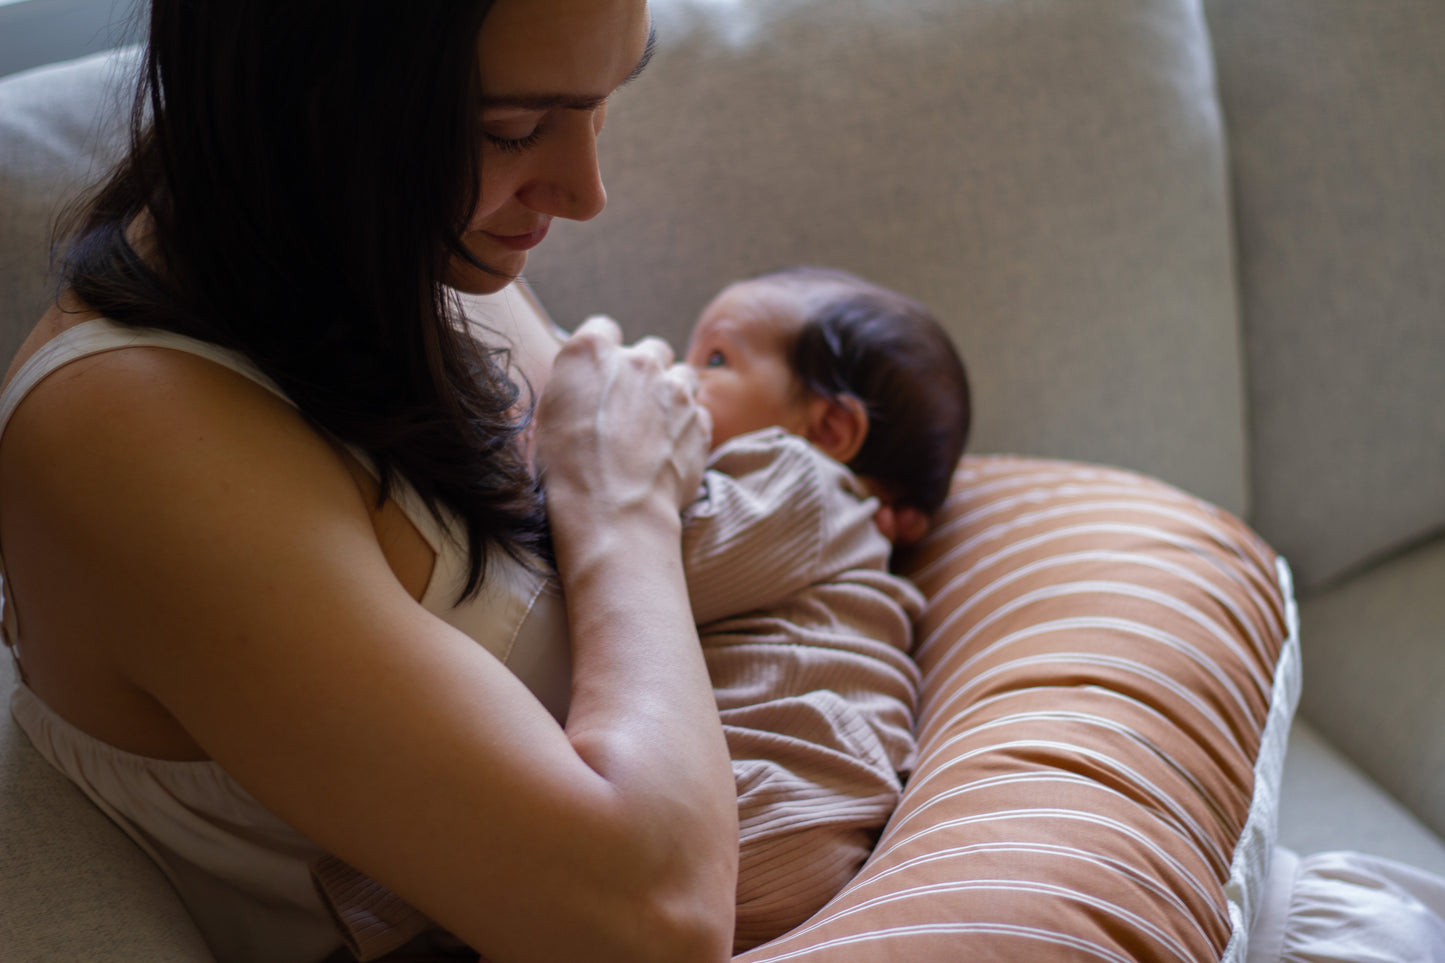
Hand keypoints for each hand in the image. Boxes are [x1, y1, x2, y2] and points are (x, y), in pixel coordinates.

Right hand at [534, 315, 711, 526]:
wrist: (614, 510)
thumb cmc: (568, 469)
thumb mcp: (547, 416)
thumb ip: (572, 385)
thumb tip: (583, 385)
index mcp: (591, 352)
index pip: (602, 327)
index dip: (603, 352)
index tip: (601, 374)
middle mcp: (638, 360)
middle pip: (651, 349)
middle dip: (645, 371)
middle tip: (631, 406)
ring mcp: (676, 389)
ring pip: (683, 376)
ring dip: (673, 393)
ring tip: (656, 426)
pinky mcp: (700, 421)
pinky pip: (699, 413)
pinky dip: (688, 426)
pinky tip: (670, 449)